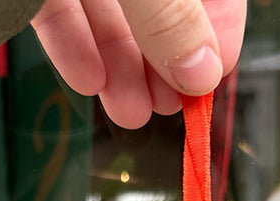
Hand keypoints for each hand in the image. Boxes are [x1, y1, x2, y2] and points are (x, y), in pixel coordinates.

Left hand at [31, 0, 245, 128]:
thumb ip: (169, 16)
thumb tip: (200, 73)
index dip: (219, 35)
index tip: (210, 83)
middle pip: (160, 10)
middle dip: (161, 65)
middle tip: (165, 108)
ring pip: (110, 13)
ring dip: (120, 68)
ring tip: (128, 111)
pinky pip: (60, 8)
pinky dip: (73, 45)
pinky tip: (87, 81)